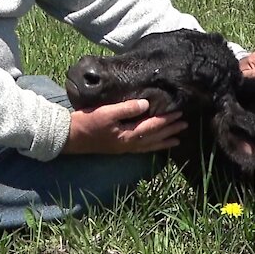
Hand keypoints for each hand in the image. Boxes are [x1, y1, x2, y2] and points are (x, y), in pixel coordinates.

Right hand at [63, 98, 186, 154]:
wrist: (69, 137)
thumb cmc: (87, 122)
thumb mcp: (106, 112)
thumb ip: (127, 108)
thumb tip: (146, 104)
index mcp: (127, 135)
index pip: (152, 126)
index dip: (166, 120)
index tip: (179, 113)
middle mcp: (128, 144)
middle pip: (154, 137)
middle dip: (170, 131)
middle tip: (185, 125)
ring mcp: (123, 148)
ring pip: (149, 145)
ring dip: (164, 141)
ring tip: (177, 139)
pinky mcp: (118, 148)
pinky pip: (141, 149)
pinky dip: (152, 147)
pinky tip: (154, 145)